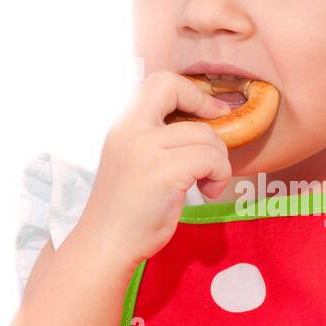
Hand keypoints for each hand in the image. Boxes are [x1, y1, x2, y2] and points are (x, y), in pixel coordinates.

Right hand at [75, 69, 232, 270]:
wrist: (106, 244)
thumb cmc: (127, 210)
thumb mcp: (135, 160)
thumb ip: (157, 138)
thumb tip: (204, 123)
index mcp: (124, 125)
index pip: (159, 81)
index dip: (190, 91)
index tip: (209, 113)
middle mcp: (131, 130)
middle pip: (177, 90)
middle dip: (207, 108)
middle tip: (215, 139)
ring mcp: (145, 149)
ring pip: (205, 134)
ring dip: (218, 160)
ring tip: (207, 183)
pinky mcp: (163, 172)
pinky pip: (211, 158)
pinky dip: (220, 175)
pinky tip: (208, 192)